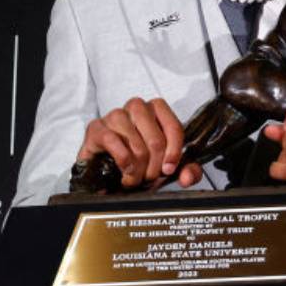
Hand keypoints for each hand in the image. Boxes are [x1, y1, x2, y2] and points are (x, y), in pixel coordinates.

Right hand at [78, 97, 200, 188]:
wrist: (105, 172)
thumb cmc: (137, 163)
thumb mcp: (166, 168)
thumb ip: (187, 171)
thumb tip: (188, 177)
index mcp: (157, 110)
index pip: (174, 127)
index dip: (174, 152)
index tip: (169, 169)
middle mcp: (137, 107)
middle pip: (156, 140)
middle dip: (154, 167)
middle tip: (148, 178)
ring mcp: (115, 115)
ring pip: (136, 145)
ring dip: (137, 170)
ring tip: (134, 178)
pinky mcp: (96, 128)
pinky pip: (114, 142)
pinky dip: (122, 163)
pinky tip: (123, 172)